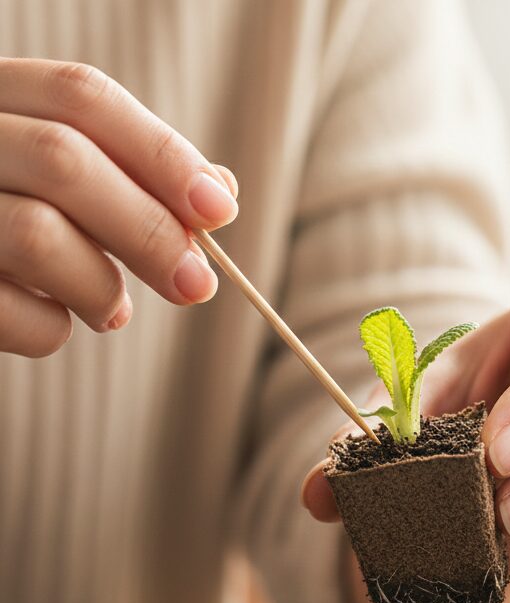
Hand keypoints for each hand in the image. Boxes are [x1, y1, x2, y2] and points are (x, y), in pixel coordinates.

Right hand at [0, 59, 237, 356]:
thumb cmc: (8, 212)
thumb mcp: (58, 177)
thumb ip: (128, 174)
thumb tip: (220, 192)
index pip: (82, 98)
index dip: (162, 155)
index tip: (220, 210)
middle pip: (64, 161)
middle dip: (149, 230)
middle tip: (197, 285)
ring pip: (37, 236)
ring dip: (100, 287)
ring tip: (112, 310)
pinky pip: (9, 312)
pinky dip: (50, 330)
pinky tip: (54, 323)